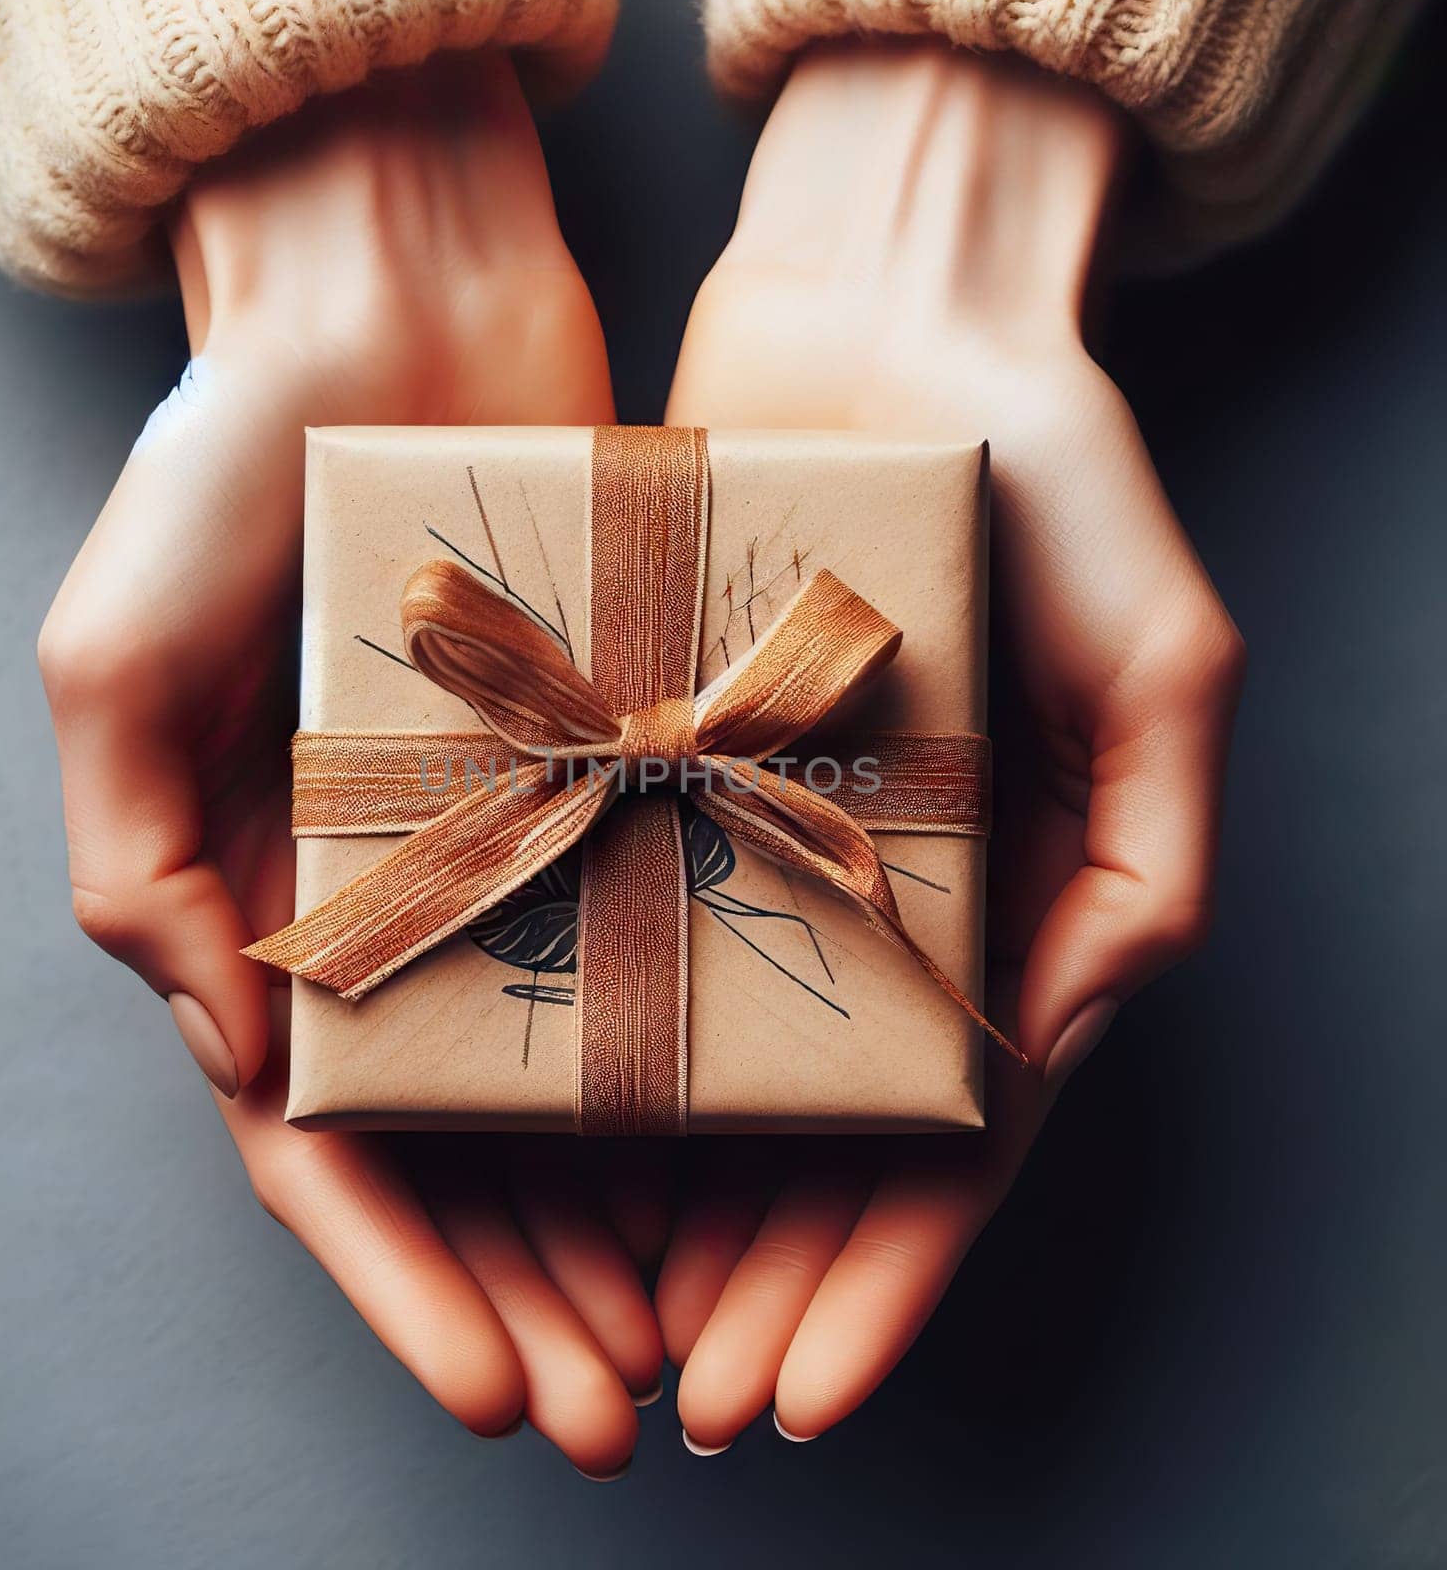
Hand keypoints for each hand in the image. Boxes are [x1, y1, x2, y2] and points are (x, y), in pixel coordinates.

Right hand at [38, 57, 662, 1476]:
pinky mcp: (614, 774)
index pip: (324, 1149)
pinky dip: (687, 1062)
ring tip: (690, 1333)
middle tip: (625, 1407)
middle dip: (530, 1293)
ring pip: (566, 1078)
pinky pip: (653, 945)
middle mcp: (392, 896)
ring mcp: (510, 844)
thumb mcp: (121, 659)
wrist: (398, 301)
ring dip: (614, 1219)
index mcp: (262, 902)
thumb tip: (233, 1051)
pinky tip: (743, 1157)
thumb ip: (137, 864)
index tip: (499, 1397)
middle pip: (460, 1152)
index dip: (404, 1286)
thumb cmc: (235, 460)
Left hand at [658, 41, 1245, 1447]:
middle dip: (772, 1281)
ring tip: (621, 1331)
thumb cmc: (1043, 461)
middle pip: (823, 1138)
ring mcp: (760, 838)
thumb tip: (1055, 1041)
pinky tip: (549, 1158)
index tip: (814, 1391)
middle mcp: (876, 889)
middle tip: (697, 1404)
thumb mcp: (1161, 652)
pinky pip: (626, 936)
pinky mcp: (653, 765)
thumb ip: (1149, 854)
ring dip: (679, 1212)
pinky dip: (598, 1050)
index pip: (955, 1137)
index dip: (889, 1274)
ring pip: (715, 1069)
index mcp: (1005, 894)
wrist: (880, 308)